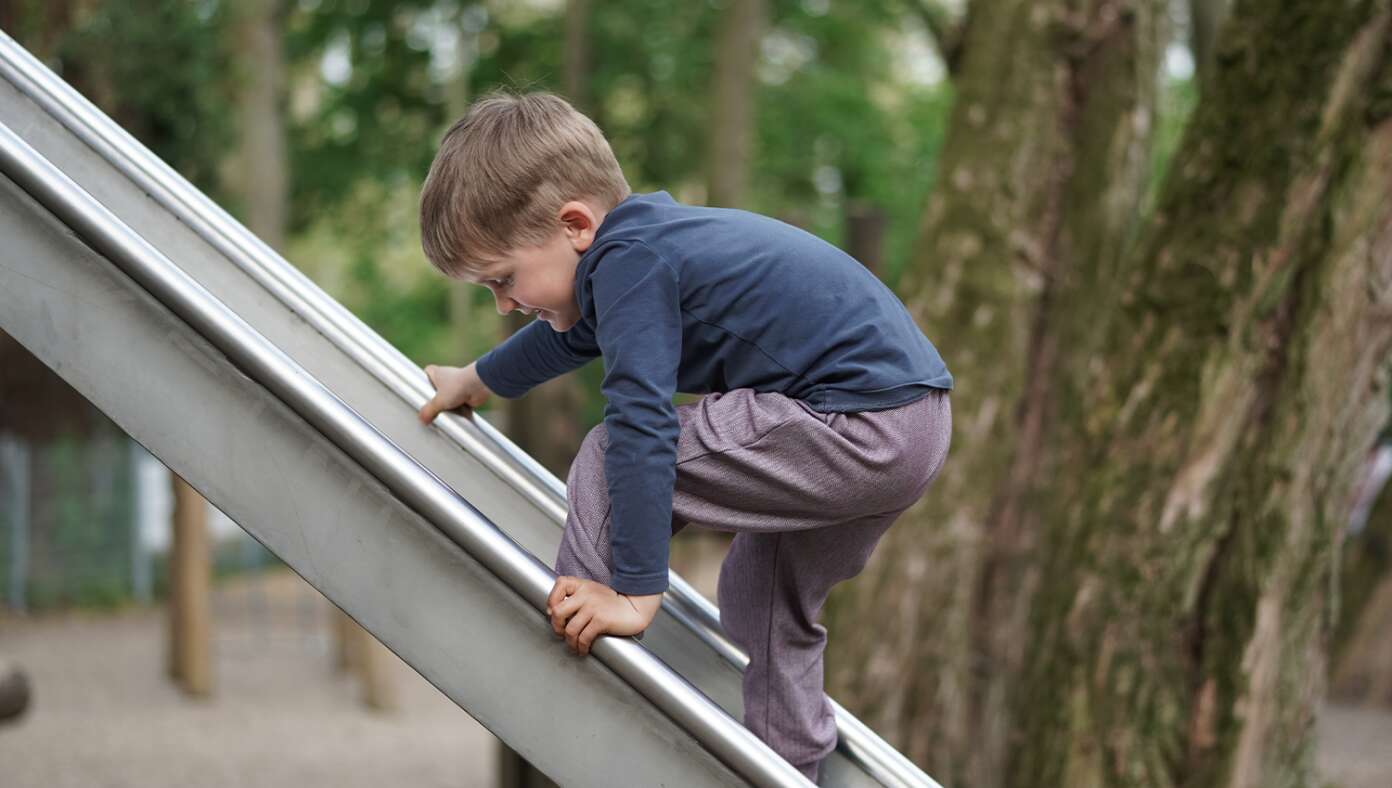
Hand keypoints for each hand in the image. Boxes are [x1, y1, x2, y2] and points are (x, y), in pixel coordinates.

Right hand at [419, 361, 493, 423]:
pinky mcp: (465, 395)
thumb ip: (429, 410)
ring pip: (447, 398)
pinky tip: (454, 416)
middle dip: (433, 399)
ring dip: (446, 406)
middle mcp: (447, 378)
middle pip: (436, 389)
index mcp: (437, 373)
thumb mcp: (438, 401)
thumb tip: (422, 418)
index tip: (419, 389)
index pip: (426, 373)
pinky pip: (457, 405)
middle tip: (428, 408)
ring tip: (440, 414)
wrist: (479, 386)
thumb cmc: (458, 385)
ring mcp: (457, 386)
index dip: (422, 380)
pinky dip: (456, 410)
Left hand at [546, 576, 661, 655]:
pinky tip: (583, 649)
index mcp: (584, 585)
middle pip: (558, 611)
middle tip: (561, 633)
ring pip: (570, 629)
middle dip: (556, 626)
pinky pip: (584, 637)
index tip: (553, 612)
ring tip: (574, 645)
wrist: (635, 608)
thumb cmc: (614, 603)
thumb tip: (556, 611)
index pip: (560, 584)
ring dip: (569, 641)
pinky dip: (581, 647)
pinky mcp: (601, 620)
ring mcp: (594, 607)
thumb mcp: (594, 592)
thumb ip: (577, 596)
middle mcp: (587, 594)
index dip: (552, 599)